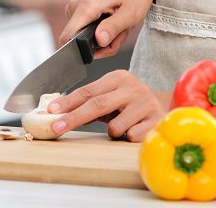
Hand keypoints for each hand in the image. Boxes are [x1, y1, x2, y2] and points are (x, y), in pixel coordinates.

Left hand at [47, 70, 168, 141]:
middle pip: (97, 105)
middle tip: (57, 128)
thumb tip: (60, 114)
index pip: (87, 91)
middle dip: (74, 118)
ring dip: (112, 131)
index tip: (51, 111)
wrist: (164, 108)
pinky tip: (136, 129)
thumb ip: (90, 103)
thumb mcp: (112, 98)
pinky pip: (131, 136)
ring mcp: (145, 103)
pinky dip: (128, 138)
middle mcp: (132, 88)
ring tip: (122, 126)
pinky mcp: (156, 120)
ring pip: (114, 126)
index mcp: (118, 78)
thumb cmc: (130, 105)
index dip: (68, 102)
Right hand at [60, 0, 154, 58]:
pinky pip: (88, 25)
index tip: (105, 47)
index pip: (68, 38)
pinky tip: (116, 18)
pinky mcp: (82, 5)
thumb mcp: (132, 12)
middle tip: (122, 32)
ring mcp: (77, 4)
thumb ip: (113, 28)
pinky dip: (104, 28)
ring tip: (122, 22)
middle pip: (80, 39)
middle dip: (103, 43)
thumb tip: (98, 41)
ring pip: (85, 34)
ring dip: (106, 35)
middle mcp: (76, 4)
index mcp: (86, 6)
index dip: (84, 50)